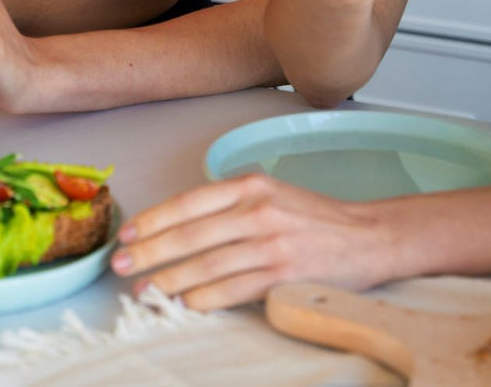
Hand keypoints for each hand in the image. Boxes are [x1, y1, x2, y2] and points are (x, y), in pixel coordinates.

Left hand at [110, 173, 395, 309]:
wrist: (368, 236)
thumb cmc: (313, 217)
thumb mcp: (270, 194)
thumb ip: (229, 205)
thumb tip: (176, 228)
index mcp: (249, 186)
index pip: (188, 203)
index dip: (153, 220)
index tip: (127, 234)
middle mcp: (257, 211)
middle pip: (190, 235)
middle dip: (149, 252)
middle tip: (121, 265)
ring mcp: (271, 243)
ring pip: (206, 265)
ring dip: (169, 280)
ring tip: (145, 290)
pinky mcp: (284, 274)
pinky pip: (233, 290)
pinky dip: (204, 299)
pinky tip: (184, 304)